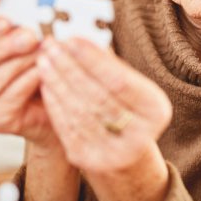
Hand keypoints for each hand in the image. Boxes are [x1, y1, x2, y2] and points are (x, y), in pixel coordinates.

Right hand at [0, 18, 56, 147]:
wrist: (56, 110)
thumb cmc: (42, 74)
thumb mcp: (31, 50)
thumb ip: (25, 34)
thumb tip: (30, 18)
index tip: (7, 20)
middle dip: (4, 45)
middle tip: (30, 36)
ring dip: (20, 62)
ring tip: (42, 51)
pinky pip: (10, 96)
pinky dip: (28, 80)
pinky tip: (42, 71)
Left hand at [36, 37, 171, 175]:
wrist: (124, 155)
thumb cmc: (125, 109)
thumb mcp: (130, 88)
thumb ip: (108, 65)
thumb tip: (77, 39)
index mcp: (155, 111)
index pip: (119, 81)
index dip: (93, 60)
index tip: (71, 39)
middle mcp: (140, 135)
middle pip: (97, 95)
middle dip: (70, 68)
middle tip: (51, 46)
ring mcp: (113, 152)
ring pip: (78, 111)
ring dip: (57, 82)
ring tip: (44, 61)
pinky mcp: (88, 160)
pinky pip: (66, 126)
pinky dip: (54, 102)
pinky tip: (45, 84)